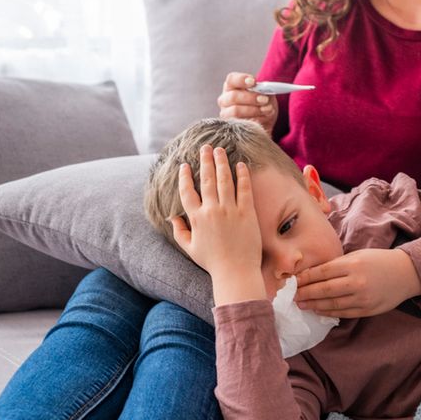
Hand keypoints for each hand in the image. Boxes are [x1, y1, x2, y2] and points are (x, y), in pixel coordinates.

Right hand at [171, 145, 265, 303]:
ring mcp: (230, 211)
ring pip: (224, 180)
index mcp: (196, 218)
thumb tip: (173, 217)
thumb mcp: (190, 248)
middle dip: (205, 160)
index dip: (184, 177)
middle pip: (206, 179)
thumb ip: (179, 231)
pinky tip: (241, 165)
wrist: (235, 272)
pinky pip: (244, 189)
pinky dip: (242, 175)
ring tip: (220, 150)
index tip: (184, 165)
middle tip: (205, 147)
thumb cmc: (213, 262)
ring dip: (222, 162)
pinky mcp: (247, 213)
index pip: (187, 192)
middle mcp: (212, 211)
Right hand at [218, 72, 277, 133]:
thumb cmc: (262, 104)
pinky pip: (241, 124)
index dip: (241, 80)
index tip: (254, 82)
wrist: (264, 123)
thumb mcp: (266, 94)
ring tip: (268, 110)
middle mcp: (225, 100)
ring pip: (235, 111)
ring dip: (254, 110)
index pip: (231, 79)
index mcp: (232, 87)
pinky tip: (264, 119)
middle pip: (233, 96)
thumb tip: (266, 91)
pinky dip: (255, 121)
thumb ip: (265, 91)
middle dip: (251, 98)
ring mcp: (226, 114)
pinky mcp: (230, 127)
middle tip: (265, 99)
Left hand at [293, 248, 420, 318]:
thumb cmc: (378, 261)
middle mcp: (356, 282)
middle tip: (292, 296)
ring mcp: (362, 298)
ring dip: (313, 305)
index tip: (292, 281)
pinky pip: (343, 313)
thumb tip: (312, 274)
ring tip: (301, 304)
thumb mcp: (357, 256)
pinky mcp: (367, 310)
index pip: (322, 272)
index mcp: (353, 264)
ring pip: (331, 304)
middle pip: (323, 290)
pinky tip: (318, 310)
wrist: (406, 273)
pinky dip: (328, 312)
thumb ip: (337, 265)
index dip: (305, 278)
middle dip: (305, 293)